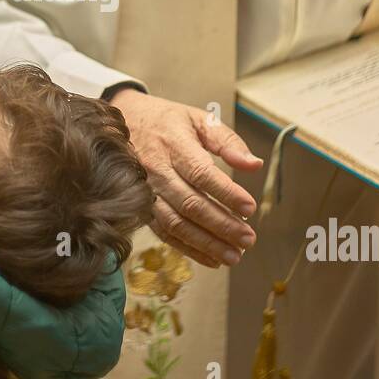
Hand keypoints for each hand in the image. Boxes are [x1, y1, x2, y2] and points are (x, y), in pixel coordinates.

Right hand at [109, 88, 261, 268]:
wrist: (123, 122)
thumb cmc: (167, 122)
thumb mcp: (199, 119)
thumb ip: (228, 141)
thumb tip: (254, 165)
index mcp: (174, 144)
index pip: (201, 173)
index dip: (226, 193)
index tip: (250, 208)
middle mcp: (156, 170)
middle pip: (190, 203)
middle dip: (222, 225)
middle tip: (248, 239)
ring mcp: (146, 191)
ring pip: (176, 223)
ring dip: (206, 243)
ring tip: (233, 255)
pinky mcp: (141, 207)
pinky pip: (164, 232)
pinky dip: (188, 249)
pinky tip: (211, 258)